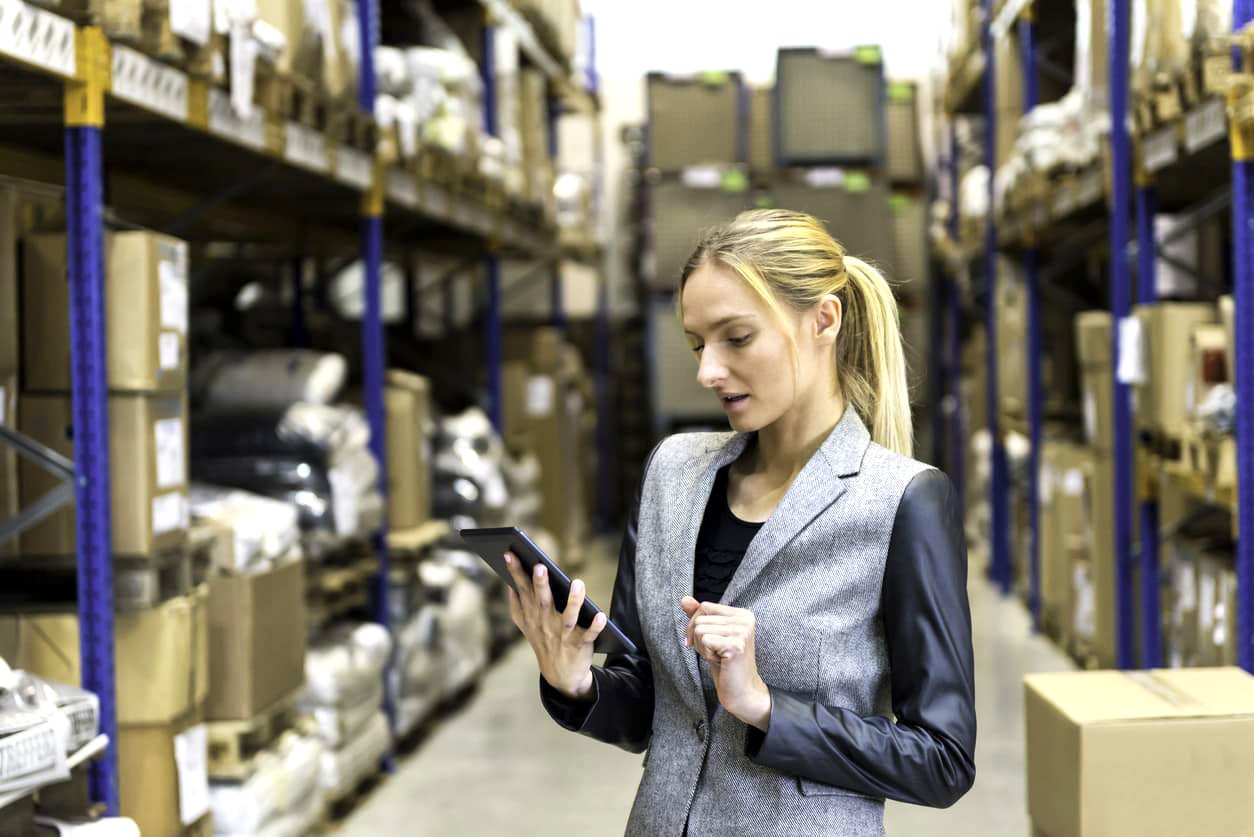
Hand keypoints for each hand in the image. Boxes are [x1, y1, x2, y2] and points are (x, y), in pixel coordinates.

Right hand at [505, 552, 605, 701]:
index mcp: (532, 616)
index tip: (509, 553)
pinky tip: (601, 615)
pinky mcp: (580, 645)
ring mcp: (563, 635)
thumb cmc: (544, 642)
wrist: (560, 676)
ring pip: (568, 617)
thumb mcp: (527, 626)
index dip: (515, 572)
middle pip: (543, 602)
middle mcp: (546, 624)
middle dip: (540, 585)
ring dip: (574, 601)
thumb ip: (518, 606)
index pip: (522, 590)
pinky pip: (588, 635)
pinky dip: (595, 627)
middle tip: (539, 566)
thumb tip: (510, 585)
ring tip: (578, 583)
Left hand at [680, 597, 771, 729]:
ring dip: (702, 647)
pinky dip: (706, 653)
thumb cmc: (725, 664)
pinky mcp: (736, 645)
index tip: (700, 641)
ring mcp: (742, 631)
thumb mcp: (711, 635)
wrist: (741, 691)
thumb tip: (684, 599)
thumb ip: (699, 616)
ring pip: (699, 629)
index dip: (694, 624)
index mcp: (742, 614)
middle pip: (700, 618)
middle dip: (698, 638)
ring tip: (718, 656)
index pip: (704, 606)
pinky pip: (704, 640)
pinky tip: (720, 661)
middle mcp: (745, 619)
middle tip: (714, 652)